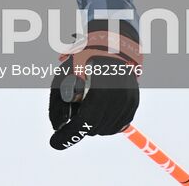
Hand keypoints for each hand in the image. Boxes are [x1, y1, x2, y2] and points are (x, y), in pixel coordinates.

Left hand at [48, 26, 140, 149]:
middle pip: (94, 128)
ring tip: (87, 104)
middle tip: (72, 111)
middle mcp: (118, 96)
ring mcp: (129, 101)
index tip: (54, 143)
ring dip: (93, 124)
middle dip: (79, 124)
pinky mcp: (134, 104)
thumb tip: (58, 127)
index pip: (85, 121)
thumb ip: (58, 102)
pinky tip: (98, 108)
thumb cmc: (83, 60)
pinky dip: (105, 122)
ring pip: (106, 130)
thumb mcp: (64, 76)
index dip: (69, 134)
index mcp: (101, 87)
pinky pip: (117, 125)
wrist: (110, 46)